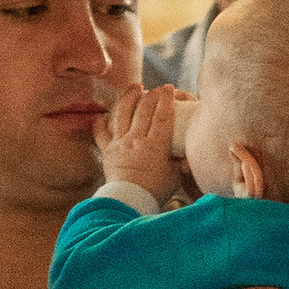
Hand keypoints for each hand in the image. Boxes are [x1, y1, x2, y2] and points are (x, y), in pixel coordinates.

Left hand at [99, 82, 180, 204]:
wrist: (128, 202)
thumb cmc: (154, 192)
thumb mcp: (175, 177)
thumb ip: (181, 163)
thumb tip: (187, 155)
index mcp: (155, 145)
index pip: (162, 116)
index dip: (166, 100)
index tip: (169, 88)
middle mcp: (136, 140)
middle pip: (144, 110)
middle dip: (152, 95)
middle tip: (157, 88)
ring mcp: (119, 143)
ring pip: (123, 113)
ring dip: (129, 97)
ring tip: (135, 87)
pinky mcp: (106, 150)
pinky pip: (101, 131)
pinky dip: (102, 120)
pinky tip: (104, 113)